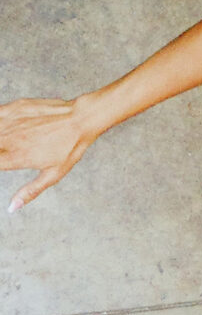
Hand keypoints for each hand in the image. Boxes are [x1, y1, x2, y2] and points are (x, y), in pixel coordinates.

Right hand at [0, 97, 94, 211]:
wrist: (82, 118)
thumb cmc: (70, 147)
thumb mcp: (53, 174)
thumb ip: (30, 191)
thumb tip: (12, 208)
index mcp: (16, 157)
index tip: (3, 163)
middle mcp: (11, 139)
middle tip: (5, 152)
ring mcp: (13, 121)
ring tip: (6, 141)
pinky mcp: (17, 107)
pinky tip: (5, 127)